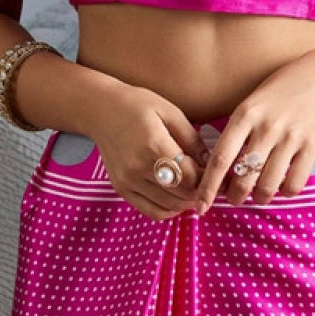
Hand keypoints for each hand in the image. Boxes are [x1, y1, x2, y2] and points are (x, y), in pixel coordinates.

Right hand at [89, 82, 209, 220]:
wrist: (101, 110)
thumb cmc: (138, 105)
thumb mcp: (170, 111)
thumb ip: (191, 138)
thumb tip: (211, 161)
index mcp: (153, 144)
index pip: (189, 176)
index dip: (206, 176)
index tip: (213, 169)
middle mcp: (138, 167)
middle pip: (180, 194)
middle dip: (199, 190)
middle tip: (208, 180)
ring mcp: (128, 181)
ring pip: (168, 206)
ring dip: (186, 201)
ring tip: (195, 187)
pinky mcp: (121, 188)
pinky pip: (151, 211)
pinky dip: (169, 210)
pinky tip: (177, 197)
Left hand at [194, 53, 314, 213]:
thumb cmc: (278, 93)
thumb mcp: (250, 104)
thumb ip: (236, 134)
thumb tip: (219, 173)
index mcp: (246, 114)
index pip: (220, 159)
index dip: (207, 187)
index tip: (200, 206)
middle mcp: (267, 126)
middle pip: (242, 178)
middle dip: (234, 197)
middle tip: (234, 198)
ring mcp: (291, 137)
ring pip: (267, 186)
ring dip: (259, 198)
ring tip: (258, 194)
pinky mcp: (312, 145)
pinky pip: (294, 184)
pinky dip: (284, 192)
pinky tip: (281, 185)